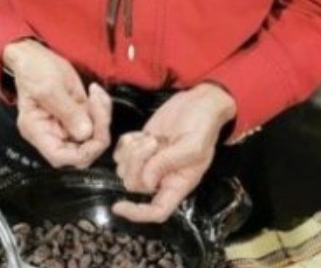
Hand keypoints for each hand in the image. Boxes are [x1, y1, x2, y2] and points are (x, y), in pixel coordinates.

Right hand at [2, 39, 111, 167]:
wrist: (34, 55)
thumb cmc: (33, 69)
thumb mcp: (49, 88)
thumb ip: (67, 112)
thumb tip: (85, 133)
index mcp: (37, 131)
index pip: (61, 157)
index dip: (82, 153)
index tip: (95, 134)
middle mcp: (51, 133)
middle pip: (82, 150)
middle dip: (97, 132)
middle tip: (98, 106)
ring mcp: (65, 125)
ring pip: (93, 136)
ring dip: (102, 117)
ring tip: (95, 94)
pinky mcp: (76, 115)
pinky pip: (96, 121)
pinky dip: (102, 109)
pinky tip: (96, 93)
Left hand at [111, 83, 236, 222]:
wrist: (198, 104)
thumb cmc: (202, 126)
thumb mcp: (192, 145)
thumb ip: (168, 163)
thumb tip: (146, 181)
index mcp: (179, 184)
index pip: (157, 211)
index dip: (137, 214)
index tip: (118, 206)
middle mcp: (161, 178)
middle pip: (134, 185)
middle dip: (137, 163)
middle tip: (153, 142)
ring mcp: (148, 162)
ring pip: (124, 168)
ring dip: (132, 151)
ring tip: (151, 138)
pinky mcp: (139, 146)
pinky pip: (120, 153)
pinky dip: (126, 143)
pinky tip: (141, 134)